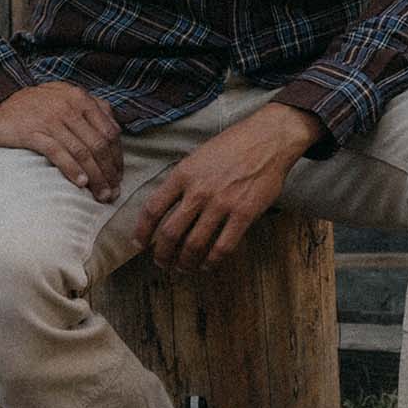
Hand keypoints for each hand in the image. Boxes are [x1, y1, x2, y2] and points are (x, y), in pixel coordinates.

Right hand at [0, 82, 121, 202]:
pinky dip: (71, 169)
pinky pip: (57, 153)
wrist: (0, 98)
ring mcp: (51, 120)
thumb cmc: (37, 103)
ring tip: (100, 194)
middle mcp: (70, 108)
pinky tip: (80, 183)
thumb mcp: (67, 97)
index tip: (118, 177)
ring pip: (81, 152)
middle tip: (112, 192)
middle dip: (109, 172)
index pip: (109, 132)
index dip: (117, 157)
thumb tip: (114, 132)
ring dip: (95, 176)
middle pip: (98, 145)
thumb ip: (91, 109)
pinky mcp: (32, 133)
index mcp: (81, 99)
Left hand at [135, 103, 323, 271]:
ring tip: (183, 268)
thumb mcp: (198, 156)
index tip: (139, 244)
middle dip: (162, 255)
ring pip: (194, 245)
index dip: (142, 232)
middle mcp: (198, 191)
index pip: (153, 209)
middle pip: (170, 234)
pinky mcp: (243, 214)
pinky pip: (222, 247)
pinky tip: (208, 265)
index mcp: (183, 174)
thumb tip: (168, 207)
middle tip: (162, 263)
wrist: (267, 139)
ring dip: (185, 263)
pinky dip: (212, 262)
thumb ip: (183, 181)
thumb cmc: (233, 145)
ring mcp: (221, 204)